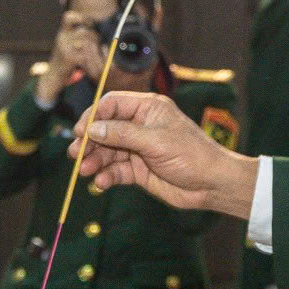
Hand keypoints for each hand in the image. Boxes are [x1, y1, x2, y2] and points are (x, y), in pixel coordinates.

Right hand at [35, 12, 102, 104]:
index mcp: (62, 32)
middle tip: (98, 43)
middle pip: (84, 31)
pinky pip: (85, 55)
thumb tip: (95, 31)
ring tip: (97, 52)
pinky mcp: (69, 58)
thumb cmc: (63, 60)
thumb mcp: (67, 45)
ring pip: (87, 42)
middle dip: (94, 37)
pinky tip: (92, 61)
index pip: (68, 17)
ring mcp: (65, 47)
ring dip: (95, 47)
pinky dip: (91, 58)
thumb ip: (77, 37)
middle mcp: (62, 37)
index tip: (89, 24)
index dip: (80, 17)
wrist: (53, 76)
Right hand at [74, 90, 257, 215]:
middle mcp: (140, 126)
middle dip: (89, 142)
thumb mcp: (156, 141)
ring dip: (94, 161)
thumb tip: (92, 129)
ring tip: (85, 171)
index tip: (80, 132)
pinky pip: (116, 171)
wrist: (212, 185)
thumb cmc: (192, 155)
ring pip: (107, 152)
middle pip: (104, 129)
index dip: (93, 116)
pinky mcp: (138, 170)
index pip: (111, 104)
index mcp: (147, 109)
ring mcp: (138, 149)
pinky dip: (106, 176)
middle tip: (76, 154)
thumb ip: (122, 134)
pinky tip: (101, 183)